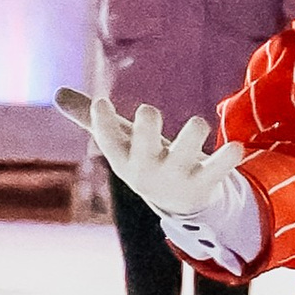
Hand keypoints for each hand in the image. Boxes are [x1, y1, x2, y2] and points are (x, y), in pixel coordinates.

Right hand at [82, 93, 249, 226]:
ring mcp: (176, 176)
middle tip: (148, 112)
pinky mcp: (204, 182)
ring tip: (197, 124)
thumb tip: (57, 92)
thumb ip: (89, 117)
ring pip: (185, 153)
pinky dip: (228, 158)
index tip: (103, 102)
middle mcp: (148, 169)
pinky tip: (237, 146)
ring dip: (192, 135)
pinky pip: (218, 169)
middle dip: (148, 129)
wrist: (178, 202)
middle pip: (145, 147)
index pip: (108, 140)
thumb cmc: (144, 159)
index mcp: (125, 157)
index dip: (103, 123)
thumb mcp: (118, 141)